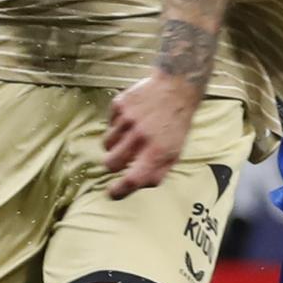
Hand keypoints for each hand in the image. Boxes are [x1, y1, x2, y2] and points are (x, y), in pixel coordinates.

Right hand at [105, 72, 199, 198]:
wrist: (176, 88)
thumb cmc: (176, 124)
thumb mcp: (175, 152)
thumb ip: (157, 172)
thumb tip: (136, 185)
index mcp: (157, 152)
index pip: (133, 179)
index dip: (119, 190)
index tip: (112, 193)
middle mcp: (141, 136)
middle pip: (111, 162)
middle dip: (113, 165)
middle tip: (121, 159)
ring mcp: (128, 119)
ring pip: (107, 143)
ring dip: (115, 144)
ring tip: (130, 135)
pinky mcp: (119, 105)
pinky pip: (109, 124)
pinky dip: (117, 125)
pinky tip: (132, 118)